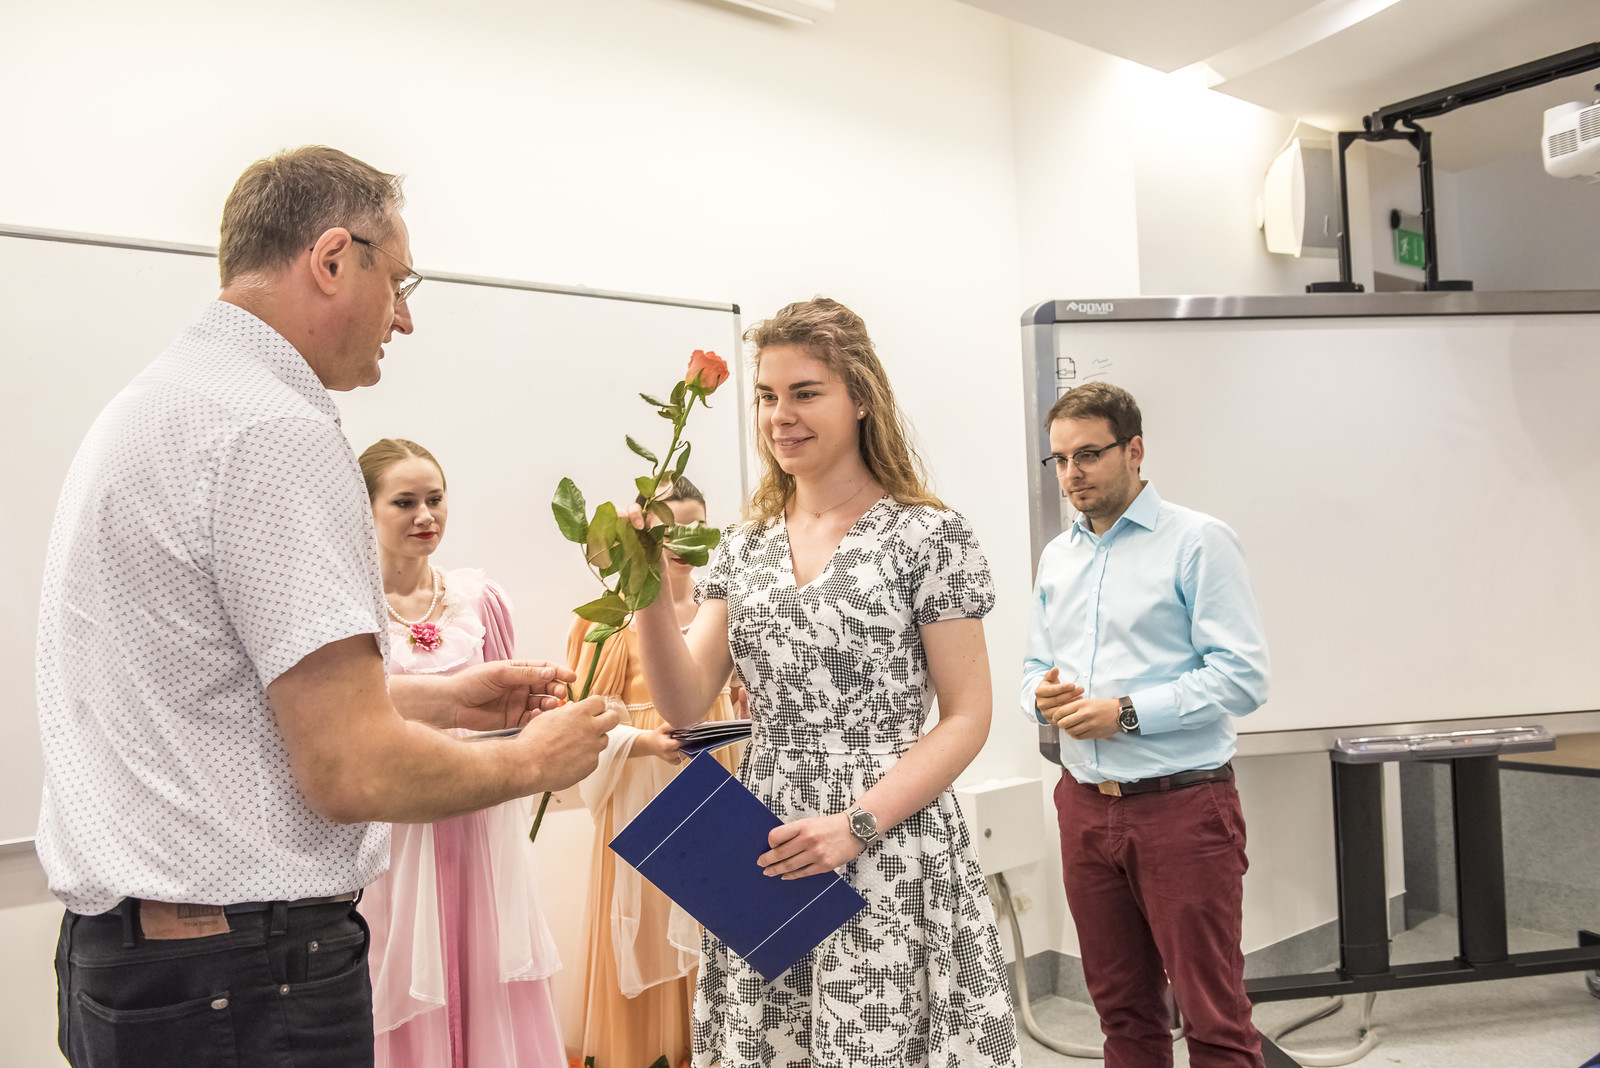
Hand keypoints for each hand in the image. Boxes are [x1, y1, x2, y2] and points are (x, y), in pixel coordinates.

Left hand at [448, 660, 575, 730]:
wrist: (453, 703)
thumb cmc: (473, 682)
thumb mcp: (501, 673)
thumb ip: (526, 674)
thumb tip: (550, 673)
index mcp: (519, 671)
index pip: (545, 669)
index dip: (559, 672)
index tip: (572, 677)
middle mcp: (522, 686)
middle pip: (547, 687)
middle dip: (557, 689)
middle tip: (563, 694)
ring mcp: (519, 703)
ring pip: (542, 703)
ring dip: (551, 704)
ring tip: (553, 705)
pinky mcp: (514, 719)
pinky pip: (532, 718)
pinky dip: (539, 717)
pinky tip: (539, 716)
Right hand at [513, 694, 623, 791]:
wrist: (528, 765)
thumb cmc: (533, 740)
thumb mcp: (547, 718)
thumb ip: (565, 712)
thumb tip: (573, 708)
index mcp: (579, 713)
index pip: (600, 702)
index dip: (595, 706)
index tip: (591, 711)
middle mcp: (590, 728)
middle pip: (613, 718)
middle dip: (607, 719)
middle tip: (596, 724)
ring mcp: (593, 747)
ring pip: (604, 739)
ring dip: (594, 740)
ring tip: (576, 746)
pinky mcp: (591, 764)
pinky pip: (594, 758)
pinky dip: (586, 758)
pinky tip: (571, 760)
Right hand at [633, 723, 684, 764]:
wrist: (651, 745)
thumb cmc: (658, 735)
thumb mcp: (663, 728)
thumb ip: (672, 725)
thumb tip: (683, 724)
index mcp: (665, 746)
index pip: (679, 743)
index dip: (684, 738)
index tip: (685, 733)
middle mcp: (668, 755)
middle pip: (684, 749)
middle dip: (686, 742)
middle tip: (685, 737)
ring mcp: (671, 760)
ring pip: (685, 754)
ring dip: (686, 747)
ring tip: (681, 741)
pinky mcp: (674, 762)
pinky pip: (683, 757)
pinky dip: (683, 752)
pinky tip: (680, 747)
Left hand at [759, 813, 863, 879]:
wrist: (855, 830)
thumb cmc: (830, 826)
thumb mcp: (810, 822)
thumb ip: (794, 832)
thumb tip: (776, 846)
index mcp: (803, 826)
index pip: (776, 836)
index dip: (770, 842)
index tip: (769, 846)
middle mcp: (809, 840)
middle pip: (780, 853)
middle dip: (767, 860)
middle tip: (760, 863)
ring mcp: (817, 854)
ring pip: (789, 865)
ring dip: (776, 870)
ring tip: (769, 872)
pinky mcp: (824, 865)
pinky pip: (802, 873)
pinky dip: (791, 875)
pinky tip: (785, 876)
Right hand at [1034, 667, 1084, 720]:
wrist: (1047, 701)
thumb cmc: (1050, 688)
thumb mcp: (1050, 680)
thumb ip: (1052, 674)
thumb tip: (1055, 669)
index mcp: (1039, 692)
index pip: (1051, 690)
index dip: (1063, 687)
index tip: (1073, 684)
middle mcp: (1040, 704)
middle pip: (1056, 700)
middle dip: (1070, 694)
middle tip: (1081, 689)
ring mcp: (1045, 713)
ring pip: (1060, 709)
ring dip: (1072, 702)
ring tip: (1081, 696)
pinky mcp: (1051, 720)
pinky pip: (1062, 716)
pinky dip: (1071, 711)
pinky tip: (1078, 705)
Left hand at [1051, 697, 1121, 739]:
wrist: (1119, 712)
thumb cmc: (1102, 706)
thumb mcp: (1087, 701)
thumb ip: (1074, 706)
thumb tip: (1059, 714)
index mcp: (1082, 704)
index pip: (1061, 711)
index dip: (1056, 716)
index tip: (1055, 718)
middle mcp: (1086, 714)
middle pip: (1064, 723)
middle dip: (1060, 724)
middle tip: (1061, 724)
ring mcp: (1091, 724)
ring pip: (1071, 731)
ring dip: (1067, 731)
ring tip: (1069, 728)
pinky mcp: (1095, 733)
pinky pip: (1079, 736)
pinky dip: (1075, 735)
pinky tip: (1076, 731)